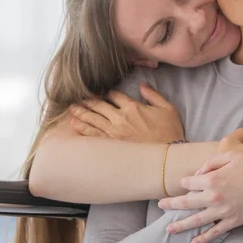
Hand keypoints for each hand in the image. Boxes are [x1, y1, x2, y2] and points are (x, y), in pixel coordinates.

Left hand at [68, 83, 184, 143]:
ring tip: (71, 109)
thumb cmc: (170, 132)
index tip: (101, 92)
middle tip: (77, 98)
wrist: (168, 157)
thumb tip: (142, 85)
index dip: (107, 92)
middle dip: (87, 101)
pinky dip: (83, 129)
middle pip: (99, 106)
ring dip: (81, 113)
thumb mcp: (167, 109)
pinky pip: (94, 135)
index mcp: (133, 107)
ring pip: (93, 119)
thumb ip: (153, 95)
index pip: (114, 95)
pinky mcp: (112, 145)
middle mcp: (120, 118)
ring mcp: (114, 132)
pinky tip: (74, 125)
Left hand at [158, 152, 242, 242]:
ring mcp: (223, 212)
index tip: (187, 183)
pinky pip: (215, 232)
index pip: (189, 183)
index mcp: (212, 180)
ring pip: (196, 220)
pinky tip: (194, 242)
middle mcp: (213, 198)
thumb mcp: (231, 155)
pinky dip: (203, 238)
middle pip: (186, 202)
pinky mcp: (233, 221)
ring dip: (180, 225)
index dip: (186, 182)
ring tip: (169, 230)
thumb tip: (199, 174)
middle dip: (171, 204)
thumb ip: (211, 163)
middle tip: (161, 205)